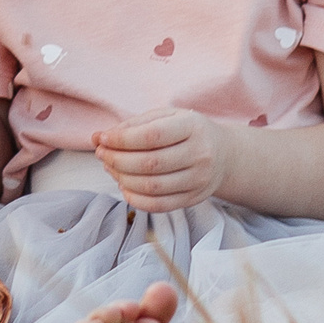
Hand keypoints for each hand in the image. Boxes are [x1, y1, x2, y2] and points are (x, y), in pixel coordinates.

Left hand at [94, 107, 227, 212]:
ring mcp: (199, 179)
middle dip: (117, 159)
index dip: (121, 139)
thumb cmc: (187, 131)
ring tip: (110, 168)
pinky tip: (124, 186)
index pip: (152, 136)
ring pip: (152, 186)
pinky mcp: (194, 198)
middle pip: (150, 163)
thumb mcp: (167, 116)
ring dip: (122, 179)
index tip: (102, 138)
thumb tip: (100, 137)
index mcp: (192, 127)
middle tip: (101, 154)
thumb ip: (134, 125)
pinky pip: (159, 205)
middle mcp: (199, 154)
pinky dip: (135, 199)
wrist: (224, 154)